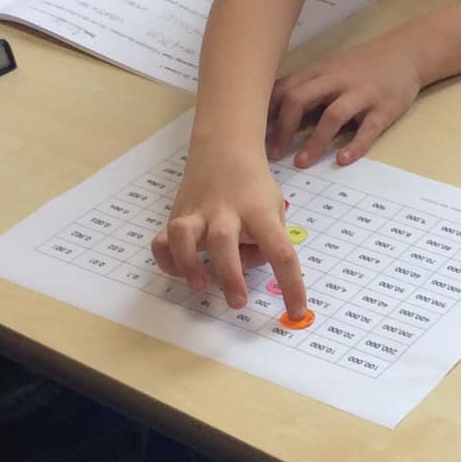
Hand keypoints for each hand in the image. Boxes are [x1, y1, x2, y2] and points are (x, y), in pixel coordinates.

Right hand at [150, 139, 305, 316]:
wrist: (225, 149)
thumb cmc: (254, 188)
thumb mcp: (274, 208)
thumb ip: (267, 241)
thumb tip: (245, 270)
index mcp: (259, 211)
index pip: (280, 250)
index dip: (291, 284)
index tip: (298, 312)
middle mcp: (226, 212)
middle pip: (224, 241)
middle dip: (229, 274)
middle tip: (238, 302)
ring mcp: (197, 213)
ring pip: (182, 235)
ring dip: (188, 264)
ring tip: (200, 286)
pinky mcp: (176, 216)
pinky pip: (162, 241)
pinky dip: (167, 260)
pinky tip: (181, 271)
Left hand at [265, 34, 423, 168]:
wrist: (405, 53)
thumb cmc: (359, 66)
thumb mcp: (327, 70)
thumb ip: (302, 88)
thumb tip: (267, 115)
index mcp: (318, 73)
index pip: (284, 90)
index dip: (266, 113)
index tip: (251, 136)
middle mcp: (336, 81)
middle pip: (301, 99)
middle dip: (283, 128)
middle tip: (271, 155)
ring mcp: (361, 94)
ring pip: (332, 115)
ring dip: (314, 141)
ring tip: (301, 163)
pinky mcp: (384, 108)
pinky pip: (368, 128)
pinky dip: (355, 145)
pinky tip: (343, 160)